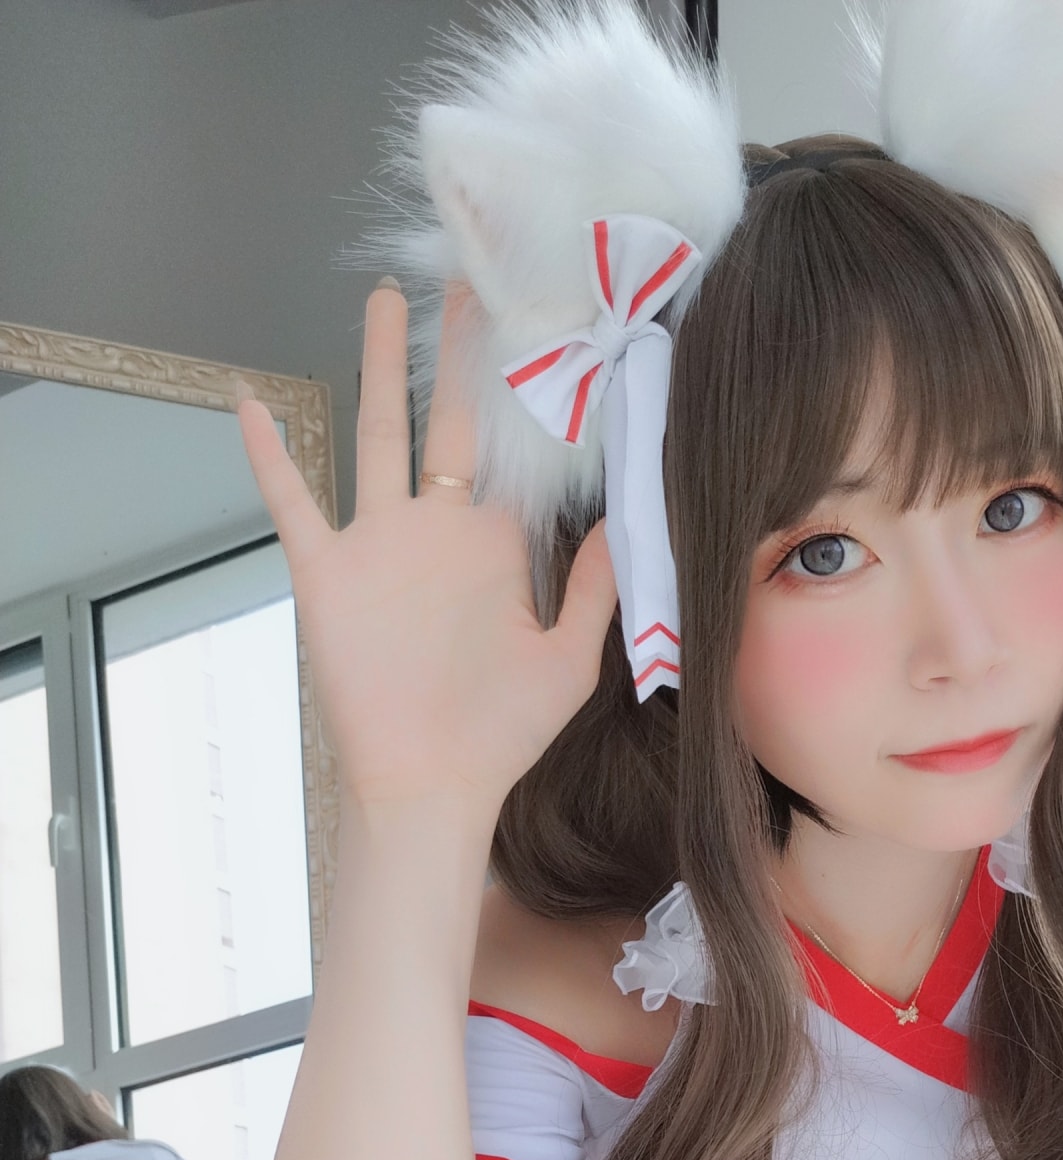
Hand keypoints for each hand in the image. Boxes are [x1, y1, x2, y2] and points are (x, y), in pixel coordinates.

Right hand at [236, 280, 618, 824]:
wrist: (430, 784)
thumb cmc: (500, 733)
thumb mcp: (568, 657)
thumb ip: (595, 584)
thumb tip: (623, 511)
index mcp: (496, 548)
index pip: (516, 457)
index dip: (531, 403)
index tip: (551, 334)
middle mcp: (438, 531)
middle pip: (450, 421)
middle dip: (462, 355)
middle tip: (476, 282)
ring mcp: (379, 545)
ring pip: (378, 433)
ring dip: (379, 367)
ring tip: (387, 300)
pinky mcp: (327, 573)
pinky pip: (292, 503)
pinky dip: (269, 456)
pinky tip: (250, 401)